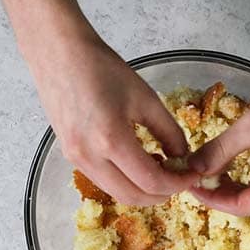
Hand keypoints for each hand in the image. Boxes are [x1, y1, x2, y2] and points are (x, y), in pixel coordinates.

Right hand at [29, 35, 197, 206]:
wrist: (58, 52)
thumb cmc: (101, 68)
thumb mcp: (145, 98)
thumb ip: (170, 132)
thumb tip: (182, 157)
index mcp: (110, 139)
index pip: (151, 181)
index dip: (177, 184)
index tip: (192, 175)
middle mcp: (88, 155)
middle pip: (133, 197)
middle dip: (162, 193)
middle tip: (178, 178)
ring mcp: (75, 158)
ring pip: (117, 193)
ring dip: (142, 190)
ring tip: (159, 168)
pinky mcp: (70, 155)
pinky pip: (103, 181)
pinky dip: (125, 181)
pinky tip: (136, 162)